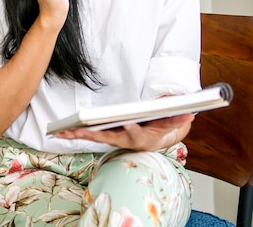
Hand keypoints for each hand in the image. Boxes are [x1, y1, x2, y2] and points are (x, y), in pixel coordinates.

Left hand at [55, 113, 194, 150]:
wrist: (153, 140)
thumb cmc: (159, 130)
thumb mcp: (170, 125)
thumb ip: (177, 119)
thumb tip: (189, 113)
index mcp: (139, 137)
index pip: (135, 134)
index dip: (132, 129)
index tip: (128, 124)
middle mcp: (122, 140)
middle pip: (106, 138)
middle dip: (92, 134)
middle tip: (78, 130)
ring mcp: (111, 138)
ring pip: (93, 137)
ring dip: (77, 135)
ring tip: (62, 132)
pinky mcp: (104, 135)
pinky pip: (88, 134)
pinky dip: (75, 133)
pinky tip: (62, 132)